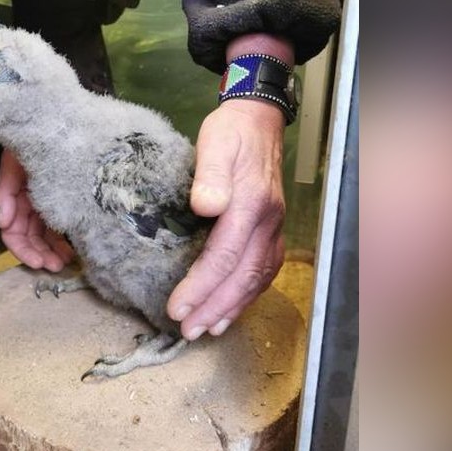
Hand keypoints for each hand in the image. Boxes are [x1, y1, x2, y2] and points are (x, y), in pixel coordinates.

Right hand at [0, 149, 73, 270]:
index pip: (14, 233)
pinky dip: (62, 240)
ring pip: (45, 236)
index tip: (38, 262)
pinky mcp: (60, 201)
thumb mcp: (13, 166)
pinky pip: (58, 226)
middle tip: (55, 267)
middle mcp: (28, 205)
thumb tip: (2, 223)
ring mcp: (44, 204)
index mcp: (15, 200)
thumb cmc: (29, 144)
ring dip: (53, 251)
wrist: (50, 125)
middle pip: (31, 238)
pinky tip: (72, 249)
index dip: (23, 250)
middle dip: (41, 254)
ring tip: (66, 262)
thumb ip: (5, 193)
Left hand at [167, 98, 285, 339]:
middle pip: (242, 276)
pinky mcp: (272, 230)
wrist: (258, 120)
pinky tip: (231, 309)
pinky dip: (247, 295)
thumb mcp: (215, 143)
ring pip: (256, 279)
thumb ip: (209, 174)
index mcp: (251, 204)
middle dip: (214, 308)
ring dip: (231, 308)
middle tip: (187, 331)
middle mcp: (267, 222)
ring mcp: (274, 228)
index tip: (177, 309)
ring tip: (206, 330)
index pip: (225, 256)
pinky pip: (264, 271)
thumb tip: (205, 206)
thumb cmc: (230, 132)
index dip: (201, 288)